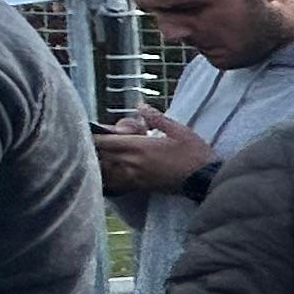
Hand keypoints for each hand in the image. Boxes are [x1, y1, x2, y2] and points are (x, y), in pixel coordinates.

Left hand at [97, 108, 215, 191]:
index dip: (93, 136)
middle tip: (94, 142)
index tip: (89, 130)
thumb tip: (140, 106)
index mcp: (139, 146)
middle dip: (94, 148)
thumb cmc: (194, 153)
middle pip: (100, 156)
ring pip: (104, 172)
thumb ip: (156, 118)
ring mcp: (133, 177)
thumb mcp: (179, 130)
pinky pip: (114, 184)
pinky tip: (107, 175)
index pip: (104, 141)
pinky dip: (107, 179)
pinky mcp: (139, 187)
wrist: (204, 180)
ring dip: (98, 163)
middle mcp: (131, 163)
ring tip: (96, 157)